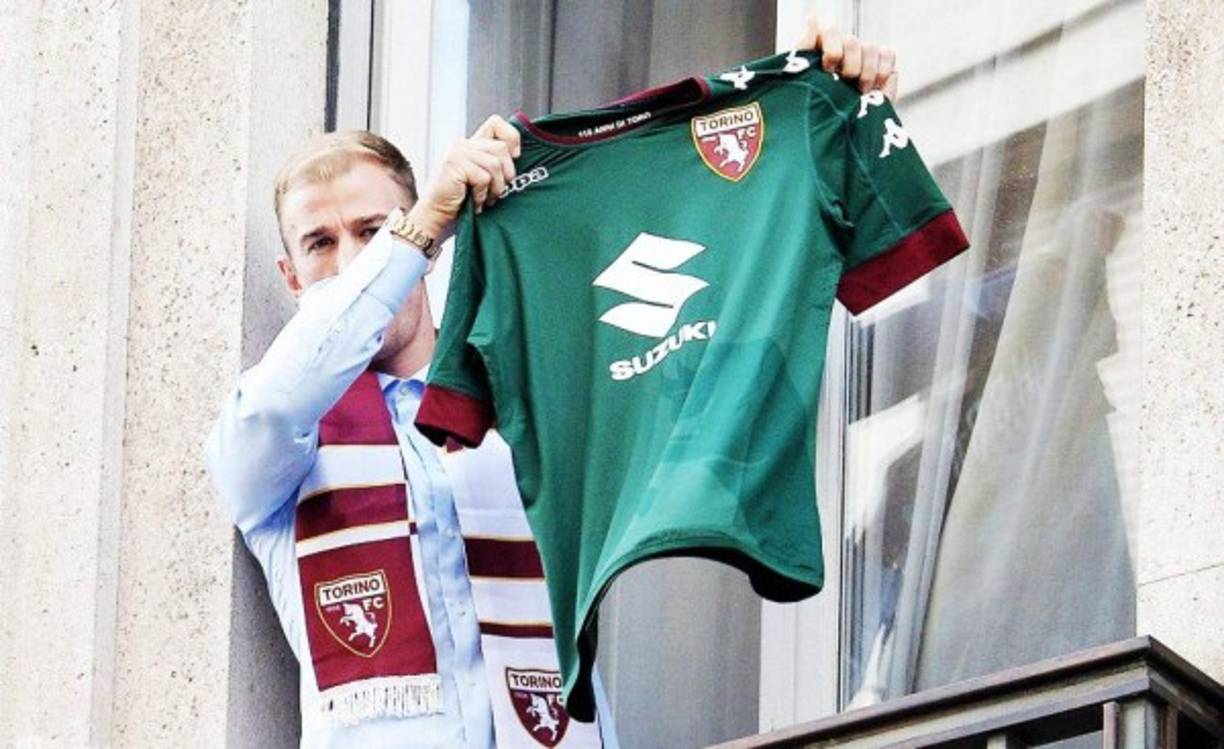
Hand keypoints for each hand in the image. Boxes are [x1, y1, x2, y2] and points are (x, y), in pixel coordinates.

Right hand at [407, 114, 522, 240]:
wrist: (436, 217)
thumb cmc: (462, 202)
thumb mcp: (483, 178)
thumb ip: (495, 163)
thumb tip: (518, 155)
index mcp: (471, 144)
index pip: (496, 123)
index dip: (511, 138)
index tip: (515, 157)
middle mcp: (463, 144)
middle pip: (501, 148)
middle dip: (506, 175)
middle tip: (495, 193)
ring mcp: (457, 152)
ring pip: (495, 164)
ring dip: (495, 188)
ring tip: (485, 200)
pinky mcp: (454, 164)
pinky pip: (483, 177)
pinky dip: (482, 195)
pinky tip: (474, 202)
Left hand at [794, 16, 897, 99]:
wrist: (833, 132)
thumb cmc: (816, 106)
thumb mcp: (804, 79)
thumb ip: (805, 47)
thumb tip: (812, 19)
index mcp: (822, 47)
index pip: (831, 31)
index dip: (832, 52)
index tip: (827, 71)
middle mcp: (843, 48)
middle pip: (853, 41)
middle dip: (850, 67)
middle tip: (846, 85)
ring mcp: (863, 55)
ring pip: (871, 48)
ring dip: (866, 73)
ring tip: (859, 93)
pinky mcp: (882, 64)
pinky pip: (888, 55)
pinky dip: (882, 72)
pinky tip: (874, 89)